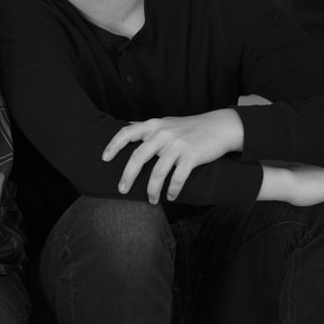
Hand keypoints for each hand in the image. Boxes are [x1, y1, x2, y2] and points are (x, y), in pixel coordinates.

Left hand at [102, 109, 243, 203]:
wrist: (219, 126)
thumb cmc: (189, 127)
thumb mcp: (166, 122)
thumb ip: (148, 128)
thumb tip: (128, 128)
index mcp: (154, 125)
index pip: (126, 133)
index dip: (113, 146)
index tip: (104, 159)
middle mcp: (163, 134)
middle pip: (138, 157)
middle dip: (127, 176)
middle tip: (121, 190)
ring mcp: (177, 145)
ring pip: (157, 172)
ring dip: (152, 190)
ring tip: (151, 200)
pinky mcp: (191, 156)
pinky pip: (177, 178)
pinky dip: (172, 190)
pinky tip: (171, 196)